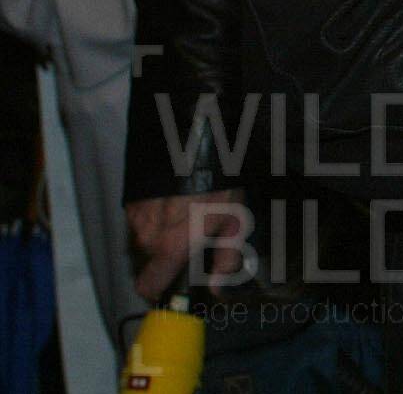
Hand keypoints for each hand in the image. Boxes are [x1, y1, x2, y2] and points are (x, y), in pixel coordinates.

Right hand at [127, 187, 244, 300]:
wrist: (195, 147)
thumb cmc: (220, 186)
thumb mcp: (235, 221)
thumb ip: (225, 258)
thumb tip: (216, 289)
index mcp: (170, 248)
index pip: (147, 288)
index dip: (158, 292)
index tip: (171, 287)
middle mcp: (146, 238)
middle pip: (149, 264)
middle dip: (166, 260)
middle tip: (188, 244)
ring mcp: (135, 220)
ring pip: (143, 243)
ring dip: (159, 239)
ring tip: (182, 220)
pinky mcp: (130, 204)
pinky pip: (140, 224)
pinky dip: (153, 222)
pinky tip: (170, 206)